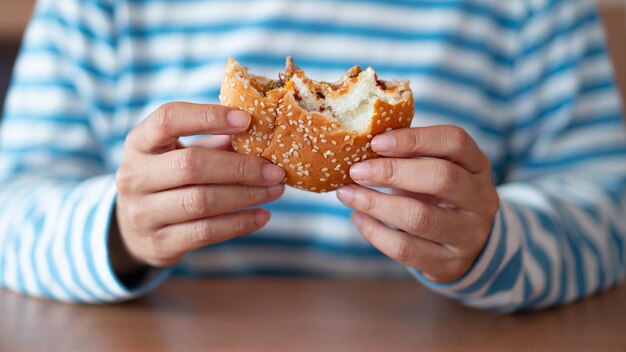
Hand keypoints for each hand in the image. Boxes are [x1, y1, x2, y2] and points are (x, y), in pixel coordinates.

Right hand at [114, 102, 284, 270]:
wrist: (134, 229)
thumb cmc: (169, 180)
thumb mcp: (179, 153)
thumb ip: (215, 143)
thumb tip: (264, 135)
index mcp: (139, 143)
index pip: (168, 119)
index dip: (207, 116)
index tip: (247, 119)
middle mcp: (134, 176)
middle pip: (191, 166)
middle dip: (240, 167)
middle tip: (274, 169)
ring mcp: (143, 213)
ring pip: (201, 202)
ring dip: (246, 195)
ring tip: (275, 190)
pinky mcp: (159, 243)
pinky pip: (206, 232)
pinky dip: (239, 223)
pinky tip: (262, 215)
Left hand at [336, 126, 498, 282]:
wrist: (464, 246)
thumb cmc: (438, 195)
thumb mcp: (434, 169)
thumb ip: (409, 155)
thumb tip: (362, 145)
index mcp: (478, 165)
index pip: (455, 141)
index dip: (415, 139)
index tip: (376, 142)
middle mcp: (481, 199)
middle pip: (442, 178)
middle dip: (392, 172)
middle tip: (356, 170)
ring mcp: (469, 235)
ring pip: (420, 218)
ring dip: (376, 204)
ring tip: (347, 194)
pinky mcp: (449, 264)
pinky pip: (405, 249)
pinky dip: (375, 232)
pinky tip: (358, 217)